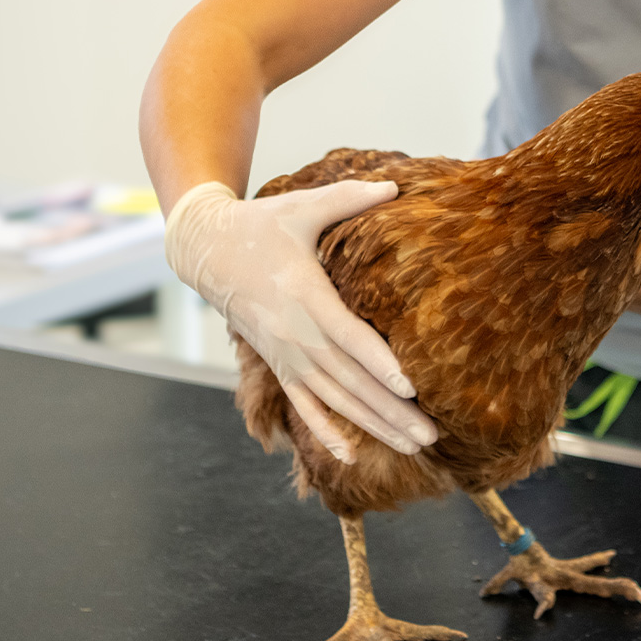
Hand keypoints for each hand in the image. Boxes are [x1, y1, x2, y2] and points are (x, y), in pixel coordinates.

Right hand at [163, 179, 436, 462]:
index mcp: (305, 296)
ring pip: (335, 401)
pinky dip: (327, 431)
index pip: (349, 338)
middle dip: (391, 411)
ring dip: (374, 426)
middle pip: (350, 381)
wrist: (208, 251)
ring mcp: (286, 356)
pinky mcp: (279, 365)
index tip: (411, 388)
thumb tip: (395, 185)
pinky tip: (352, 455)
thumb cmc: (261, 225)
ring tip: (414, 447)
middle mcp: (295, 335)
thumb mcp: (302, 206)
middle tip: (432, 436)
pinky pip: (304, 406)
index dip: (379, 364)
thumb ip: (348, 197)